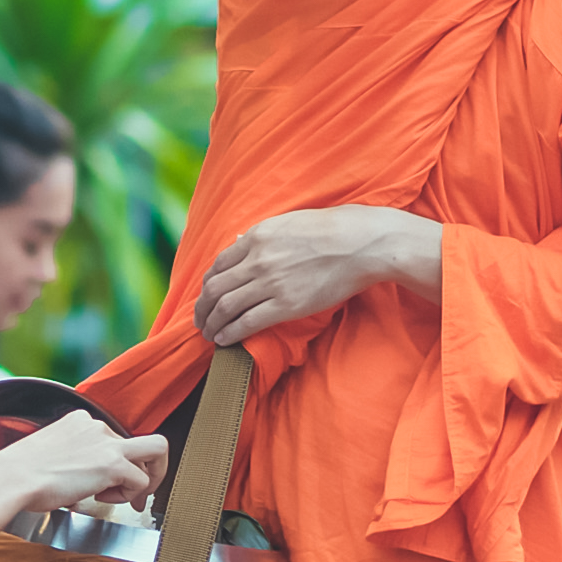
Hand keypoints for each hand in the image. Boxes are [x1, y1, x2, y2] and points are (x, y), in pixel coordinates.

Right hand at [0, 410, 166, 521]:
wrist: (12, 478)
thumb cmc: (21, 473)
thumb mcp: (51, 456)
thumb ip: (74, 461)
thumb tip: (82, 484)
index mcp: (80, 421)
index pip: (114, 437)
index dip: (118, 462)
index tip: (111, 482)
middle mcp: (97, 426)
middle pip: (142, 442)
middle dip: (147, 468)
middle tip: (138, 492)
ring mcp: (107, 443)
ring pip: (156, 451)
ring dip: (145, 480)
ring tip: (125, 499)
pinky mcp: (113, 464)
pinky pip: (141, 481)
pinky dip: (129, 496)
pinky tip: (103, 500)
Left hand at [193, 208, 441, 347]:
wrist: (362, 244)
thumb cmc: (333, 230)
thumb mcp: (290, 222)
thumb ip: (263, 234)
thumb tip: (241, 241)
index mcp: (258, 236)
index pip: (219, 264)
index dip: (207, 284)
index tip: (206, 295)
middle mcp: (258, 259)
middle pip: (215, 288)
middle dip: (202, 308)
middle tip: (200, 320)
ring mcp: (270, 283)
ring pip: (225, 307)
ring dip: (212, 323)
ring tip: (209, 333)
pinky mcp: (286, 305)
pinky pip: (246, 323)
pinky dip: (229, 333)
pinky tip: (223, 339)